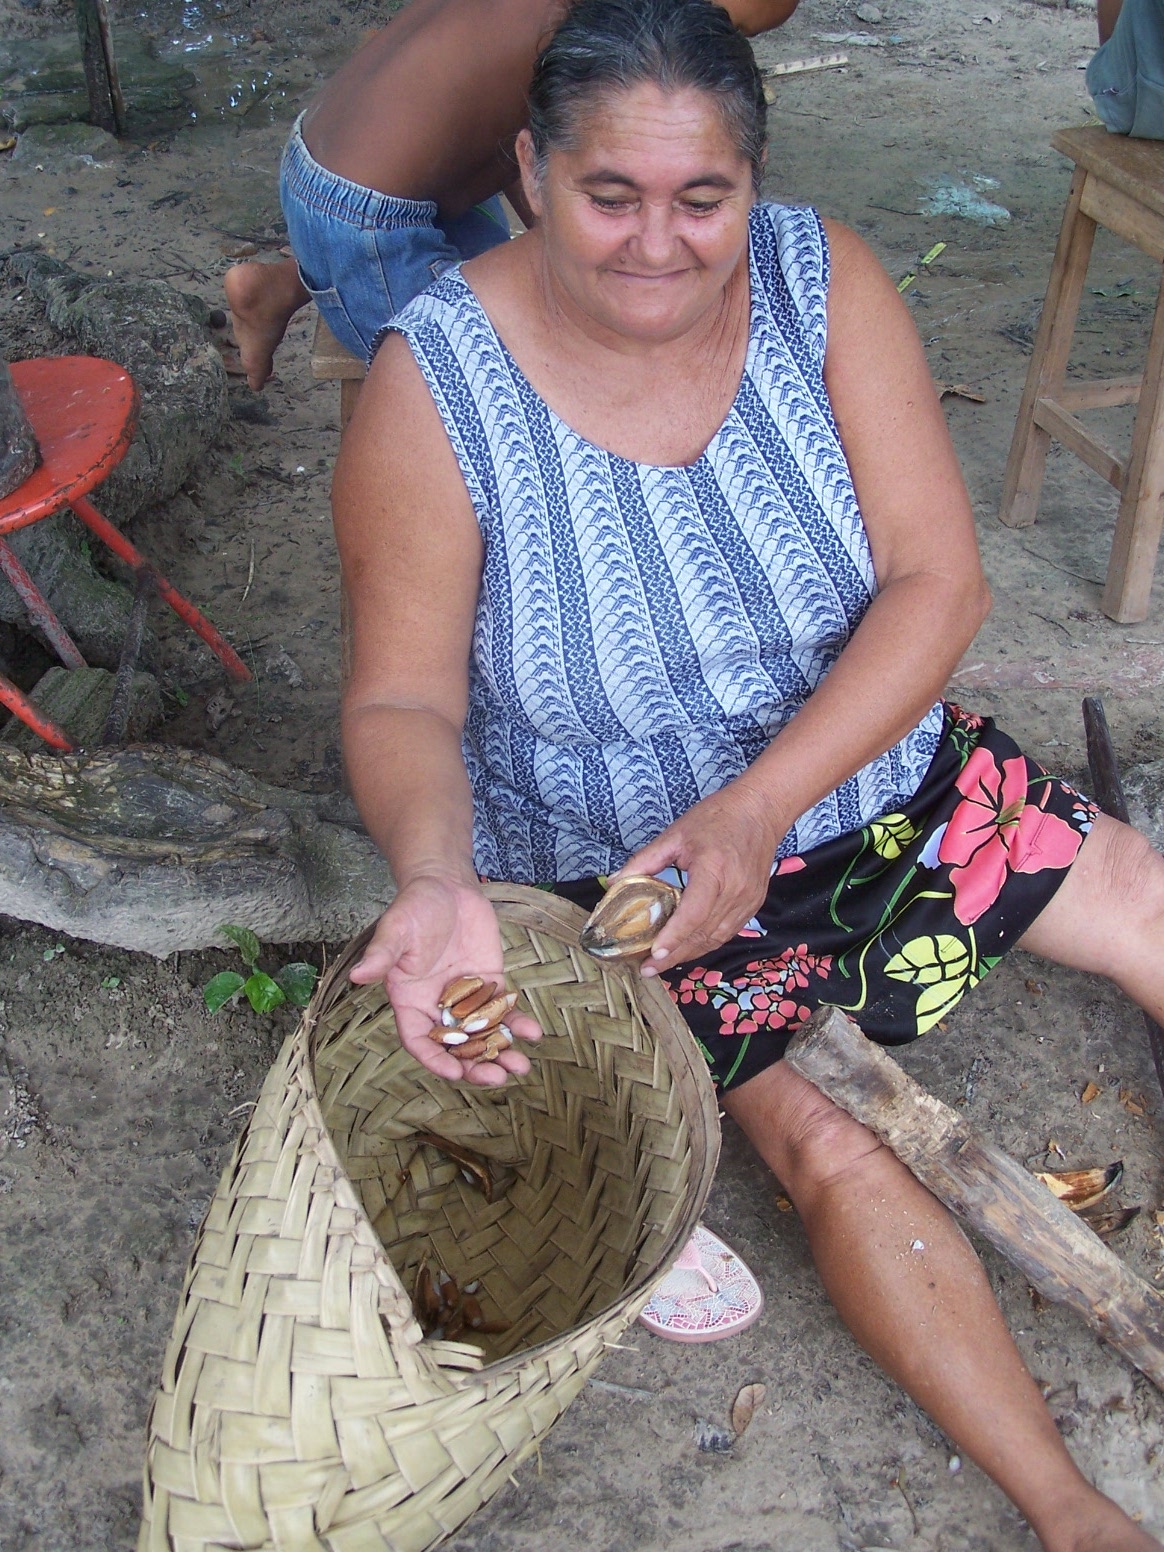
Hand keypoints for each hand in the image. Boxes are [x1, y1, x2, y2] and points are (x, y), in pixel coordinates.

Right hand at [349, 875, 540, 1085]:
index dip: (435, 1060)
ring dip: (501, 1052)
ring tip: (521, 1066)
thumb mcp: (395, 929)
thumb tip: (356, 975)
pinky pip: (503, 1010)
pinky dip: (517, 1024)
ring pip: (483, 1034)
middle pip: (456, 1046)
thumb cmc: (415, 906)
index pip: (420, 1041)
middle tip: (496, 1077)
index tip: (455, 1072)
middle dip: (476, 1064)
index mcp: (409, 1001)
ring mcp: (466, 997)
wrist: (446, 884)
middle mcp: (437, 1006)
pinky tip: (533, 1033)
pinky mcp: (489, 984)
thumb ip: (381, 955)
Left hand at [614, 782, 785, 975]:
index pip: (694, 913)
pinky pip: (728, 932)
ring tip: (663, 963)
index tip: (654, 953)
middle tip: (648, 968)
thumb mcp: (675, 835)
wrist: (760, 811)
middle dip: (675, 955)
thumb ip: (644, 861)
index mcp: (714, 869)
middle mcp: (735, 889)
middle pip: (704, 933)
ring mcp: (748, 900)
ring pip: (716, 938)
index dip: (674, 937)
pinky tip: (687, 948)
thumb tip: (614, 881)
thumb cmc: (716, 818)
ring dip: (690, 954)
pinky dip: (706, 943)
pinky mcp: (754, 904)